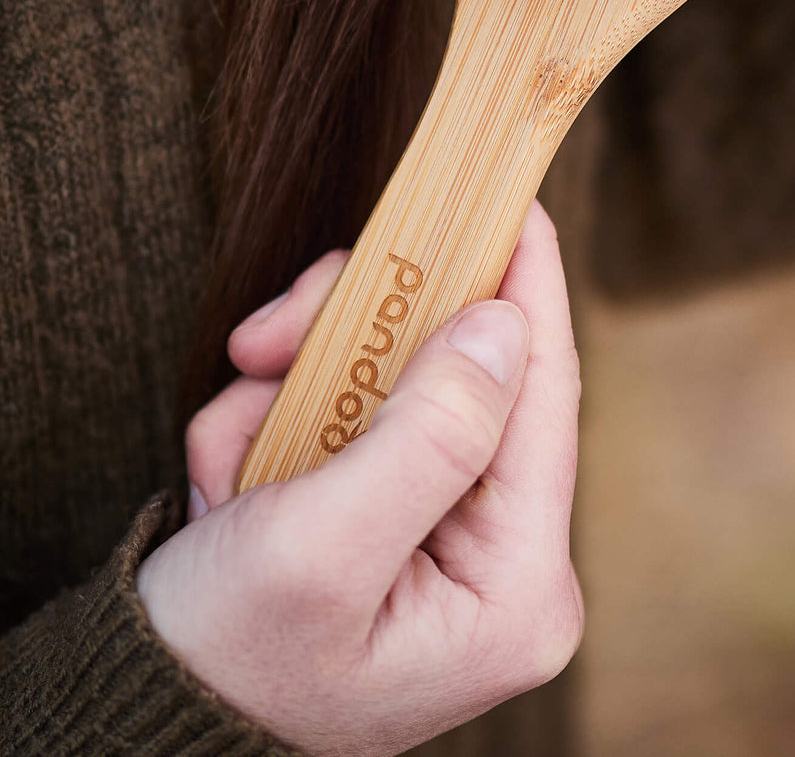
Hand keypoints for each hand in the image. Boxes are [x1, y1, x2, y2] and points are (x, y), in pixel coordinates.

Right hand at [138, 202, 582, 756]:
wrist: (139, 718)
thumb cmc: (224, 662)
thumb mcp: (319, 547)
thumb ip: (426, 431)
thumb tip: (504, 322)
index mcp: (518, 587)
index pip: (543, 397)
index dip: (527, 286)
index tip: (512, 200)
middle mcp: (501, 562)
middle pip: (457, 377)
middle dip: (351, 345)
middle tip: (266, 340)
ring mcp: (448, 538)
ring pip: (392, 383)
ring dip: (294, 390)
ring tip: (230, 458)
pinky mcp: (394, 516)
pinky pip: (350, 415)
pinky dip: (275, 424)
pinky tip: (231, 484)